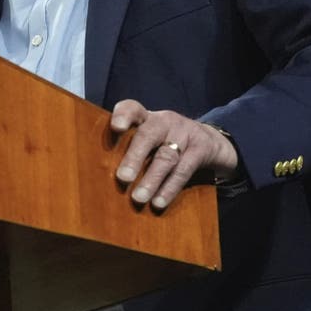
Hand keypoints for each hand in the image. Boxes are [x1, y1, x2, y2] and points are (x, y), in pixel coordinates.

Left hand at [109, 99, 239, 208]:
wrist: (210, 141)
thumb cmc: (165, 142)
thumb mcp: (149, 138)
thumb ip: (128, 148)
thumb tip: (101, 175)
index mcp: (146, 117)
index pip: (132, 108)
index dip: (123, 116)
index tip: (115, 128)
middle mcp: (164, 121)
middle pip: (148, 135)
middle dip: (134, 157)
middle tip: (123, 178)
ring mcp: (184, 133)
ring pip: (166, 157)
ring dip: (151, 179)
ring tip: (138, 198)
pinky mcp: (201, 149)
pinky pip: (184, 170)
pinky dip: (169, 188)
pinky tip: (158, 202)